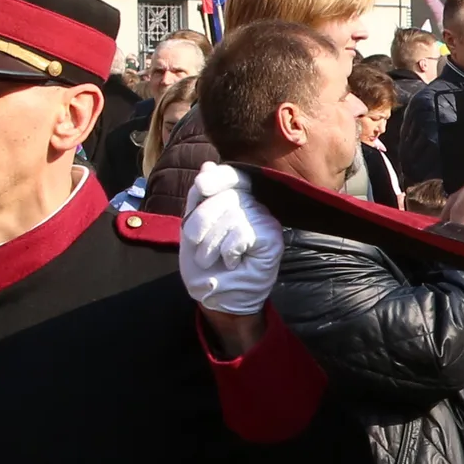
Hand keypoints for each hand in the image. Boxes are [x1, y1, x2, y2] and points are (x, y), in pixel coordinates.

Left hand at [178, 162, 284, 315]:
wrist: (218, 298)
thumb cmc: (206, 265)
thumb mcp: (192, 228)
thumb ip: (199, 198)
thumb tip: (208, 165)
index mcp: (235, 200)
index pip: (231, 176)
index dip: (216, 177)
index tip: (202, 187)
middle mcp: (254, 206)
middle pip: (225, 196)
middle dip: (201, 222)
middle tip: (200, 247)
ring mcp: (265, 221)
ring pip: (232, 215)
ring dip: (212, 243)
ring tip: (215, 258)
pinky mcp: (271, 238)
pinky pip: (242, 233)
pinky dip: (228, 251)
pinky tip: (233, 262)